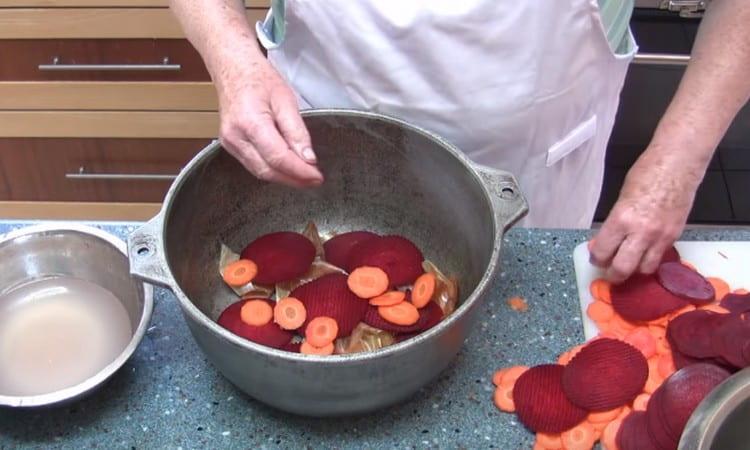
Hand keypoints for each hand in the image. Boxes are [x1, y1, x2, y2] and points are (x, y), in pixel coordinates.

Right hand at [215, 56, 323, 187]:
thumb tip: (308, 158)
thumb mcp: (286, 100)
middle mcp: (235, 137)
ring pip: (260, 172)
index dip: (300, 171)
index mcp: (250, 122)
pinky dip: (272, 170)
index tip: (317, 176)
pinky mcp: (230, 146)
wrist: (233, 69)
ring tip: (305, 177)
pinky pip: (253, 166)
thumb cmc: (258, 79)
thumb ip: (297, 131)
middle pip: (268, 170)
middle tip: (315, 180)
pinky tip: (287, 169)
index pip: (278, 157)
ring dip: (284, 178)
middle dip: (294, 179)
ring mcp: (229, 144)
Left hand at [589, 150, 701, 282]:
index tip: (596, 259)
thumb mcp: (621, 199)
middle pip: (623, 269)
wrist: (679, 164)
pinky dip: (650, 258)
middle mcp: (641, 232)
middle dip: (613, 274)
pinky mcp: (675, 236)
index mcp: (622, 219)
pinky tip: (644, 253)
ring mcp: (661, 237)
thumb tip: (606, 241)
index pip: (603, 252)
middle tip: (609, 272)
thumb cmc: (647, 173)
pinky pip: (660, 257)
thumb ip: (615, 224)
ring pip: (645, 269)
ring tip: (629, 264)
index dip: (597, 259)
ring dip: (634, 270)